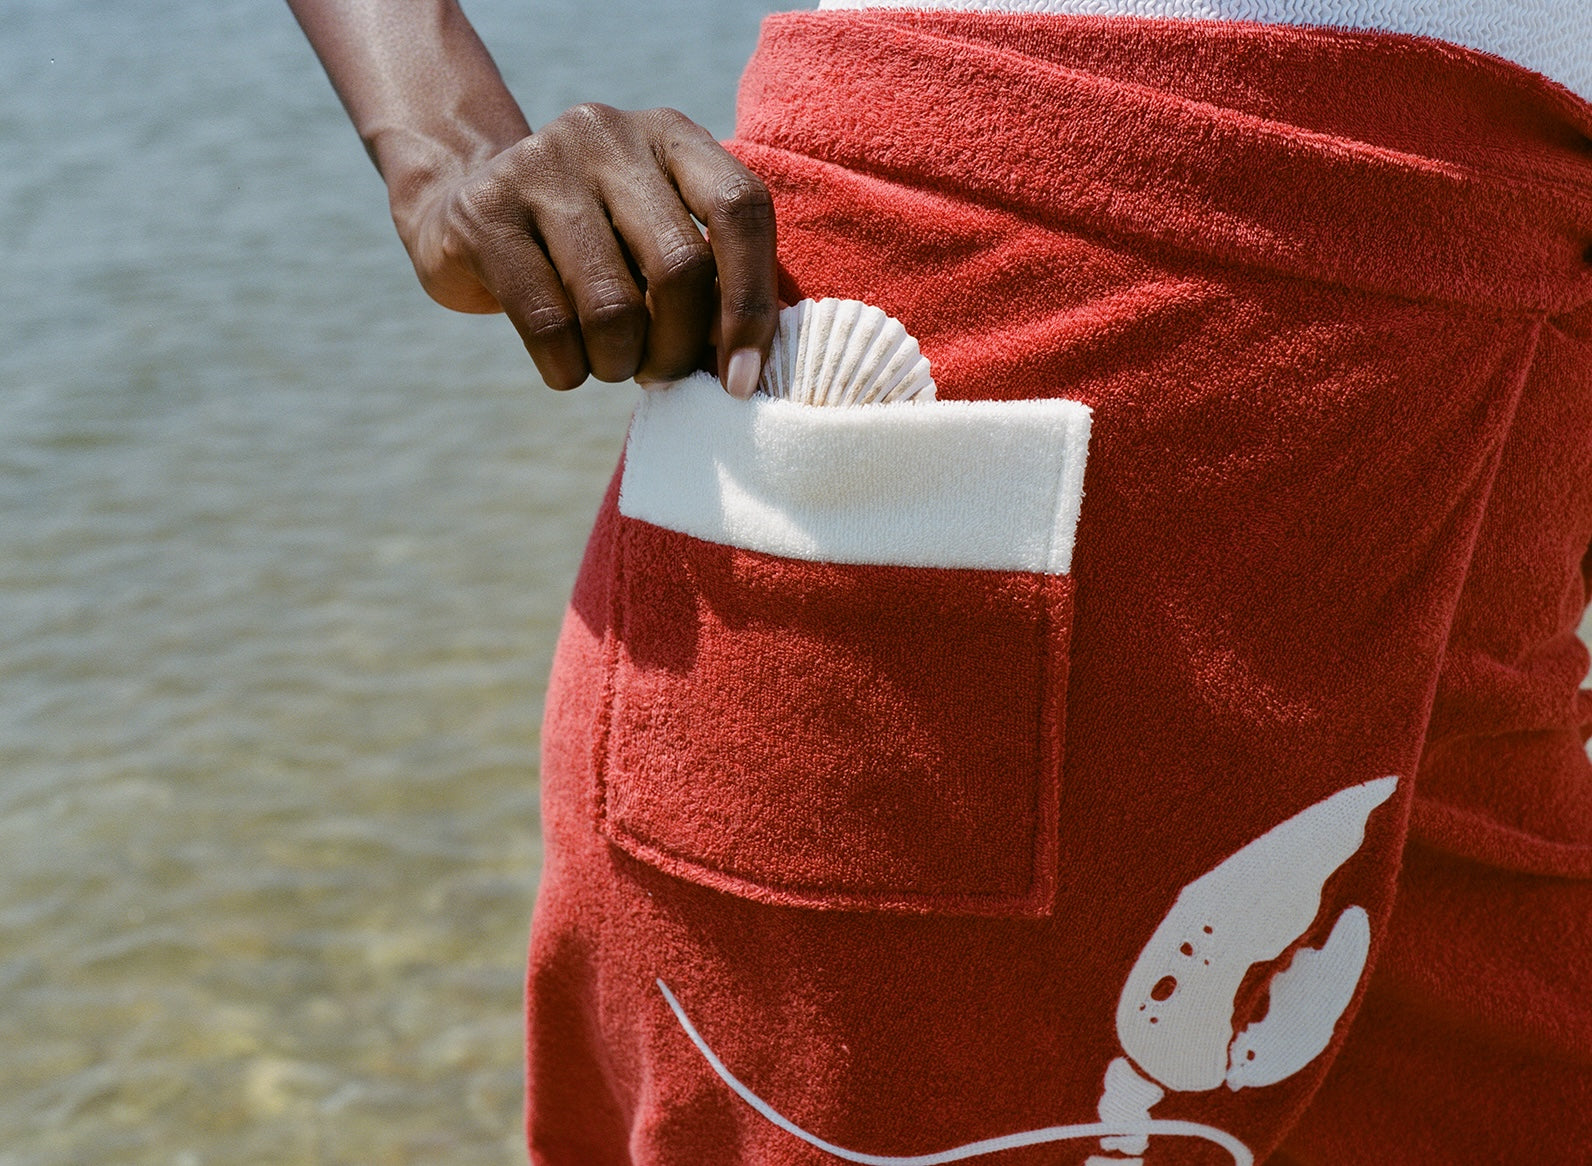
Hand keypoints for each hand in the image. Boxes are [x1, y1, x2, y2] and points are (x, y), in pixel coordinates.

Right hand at [396, 103, 778, 395]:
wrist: (462, 205)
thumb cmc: (591, 244)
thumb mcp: (654, 236)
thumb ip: (707, 278)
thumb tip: (744, 368)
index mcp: (670, 136)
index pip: (741, 208)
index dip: (752, 303)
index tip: (742, 376)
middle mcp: (607, 136)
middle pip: (680, 268)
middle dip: (679, 349)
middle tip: (661, 373)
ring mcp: (539, 167)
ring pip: (615, 308)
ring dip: (620, 364)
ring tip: (611, 364)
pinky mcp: (483, 214)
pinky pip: (550, 326)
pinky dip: (569, 370)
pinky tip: (567, 367)